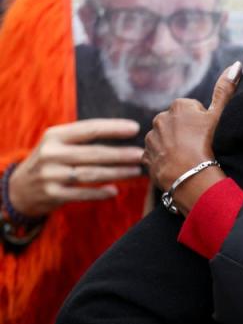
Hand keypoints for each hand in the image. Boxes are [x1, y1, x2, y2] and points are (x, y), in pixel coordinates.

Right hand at [7, 119, 143, 218]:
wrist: (19, 188)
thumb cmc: (50, 160)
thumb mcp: (58, 143)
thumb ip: (83, 138)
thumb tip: (124, 131)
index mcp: (55, 135)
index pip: (89, 129)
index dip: (113, 128)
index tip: (135, 128)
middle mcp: (51, 154)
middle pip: (93, 153)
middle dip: (120, 154)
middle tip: (141, 153)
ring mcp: (50, 175)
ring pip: (91, 174)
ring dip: (117, 173)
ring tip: (136, 171)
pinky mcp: (52, 194)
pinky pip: (81, 194)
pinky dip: (99, 193)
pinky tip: (115, 191)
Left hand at [142, 63, 241, 215]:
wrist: (192, 178)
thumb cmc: (208, 144)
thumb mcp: (220, 115)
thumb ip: (226, 89)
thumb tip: (236, 65)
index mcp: (178, 106)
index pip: (192, 110)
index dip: (202, 122)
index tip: (207, 134)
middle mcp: (159, 118)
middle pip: (178, 124)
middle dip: (186, 133)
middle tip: (200, 146)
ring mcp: (151, 139)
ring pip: (166, 139)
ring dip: (175, 146)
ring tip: (189, 158)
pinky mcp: (146, 158)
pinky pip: (157, 156)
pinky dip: (165, 160)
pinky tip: (178, 166)